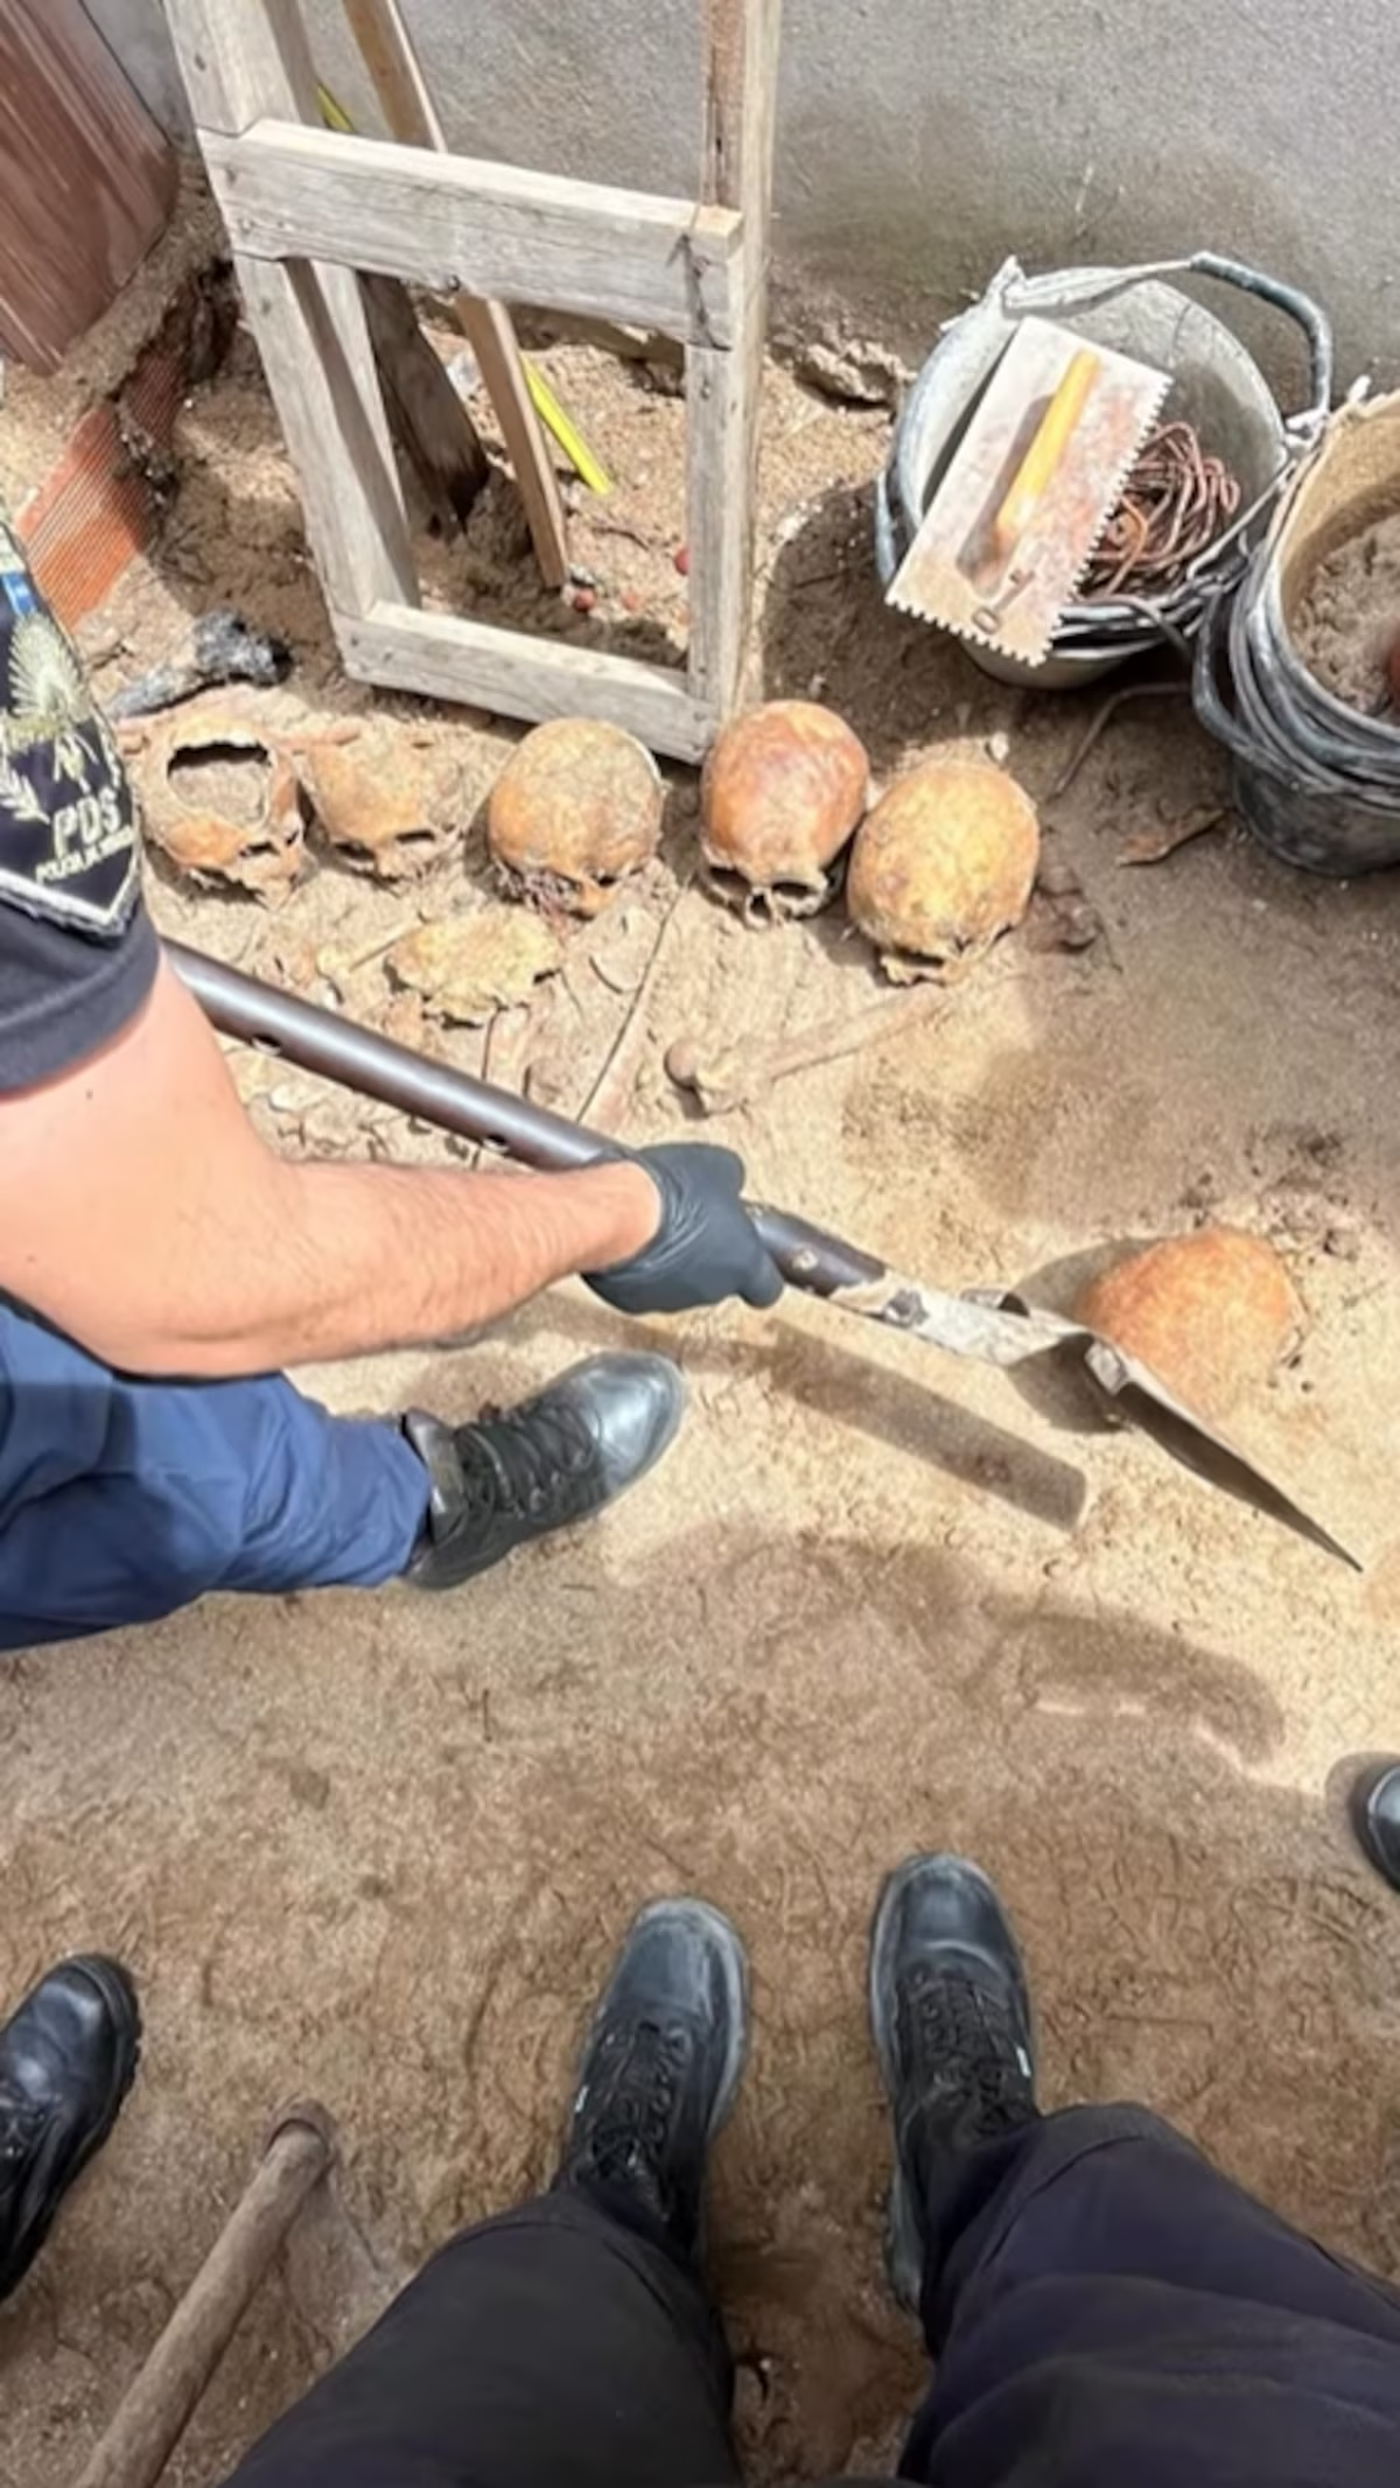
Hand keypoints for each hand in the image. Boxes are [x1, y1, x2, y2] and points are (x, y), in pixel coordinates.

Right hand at [586, 1143, 783, 1316]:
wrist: (617, 1212)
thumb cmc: (670, 1193)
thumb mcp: (718, 1166)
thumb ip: (732, 1181)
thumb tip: (729, 1180)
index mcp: (743, 1263)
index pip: (767, 1288)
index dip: (760, 1271)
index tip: (752, 1256)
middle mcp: (711, 1289)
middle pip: (720, 1281)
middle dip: (710, 1255)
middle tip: (697, 1224)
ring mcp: (671, 1300)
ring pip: (681, 1284)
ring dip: (675, 1261)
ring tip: (659, 1225)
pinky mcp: (633, 1300)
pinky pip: (644, 1285)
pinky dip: (642, 1267)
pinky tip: (634, 1240)